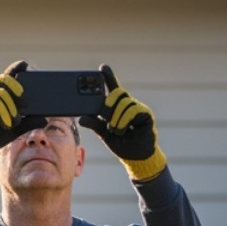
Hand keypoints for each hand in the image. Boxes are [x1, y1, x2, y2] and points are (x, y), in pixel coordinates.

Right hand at [0, 61, 47, 168]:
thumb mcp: (18, 128)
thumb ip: (29, 122)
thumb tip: (45, 119)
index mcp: (5, 94)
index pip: (10, 76)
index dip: (16, 68)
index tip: (26, 65)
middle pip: (4, 79)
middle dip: (16, 86)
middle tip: (25, 102)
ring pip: (0, 93)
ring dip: (11, 107)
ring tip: (16, 121)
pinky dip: (2, 113)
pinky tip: (7, 124)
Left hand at [79, 65, 166, 182]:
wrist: (136, 158)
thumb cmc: (122, 144)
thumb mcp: (104, 134)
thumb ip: (95, 124)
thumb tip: (81, 118)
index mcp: (117, 108)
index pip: (112, 88)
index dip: (108, 77)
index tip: (102, 68)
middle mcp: (127, 105)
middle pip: (117, 94)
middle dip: (109, 105)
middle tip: (106, 117)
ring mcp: (137, 108)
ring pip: (123, 104)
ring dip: (116, 119)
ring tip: (117, 131)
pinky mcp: (145, 114)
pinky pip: (131, 111)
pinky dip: (124, 121)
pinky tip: (124, 130)